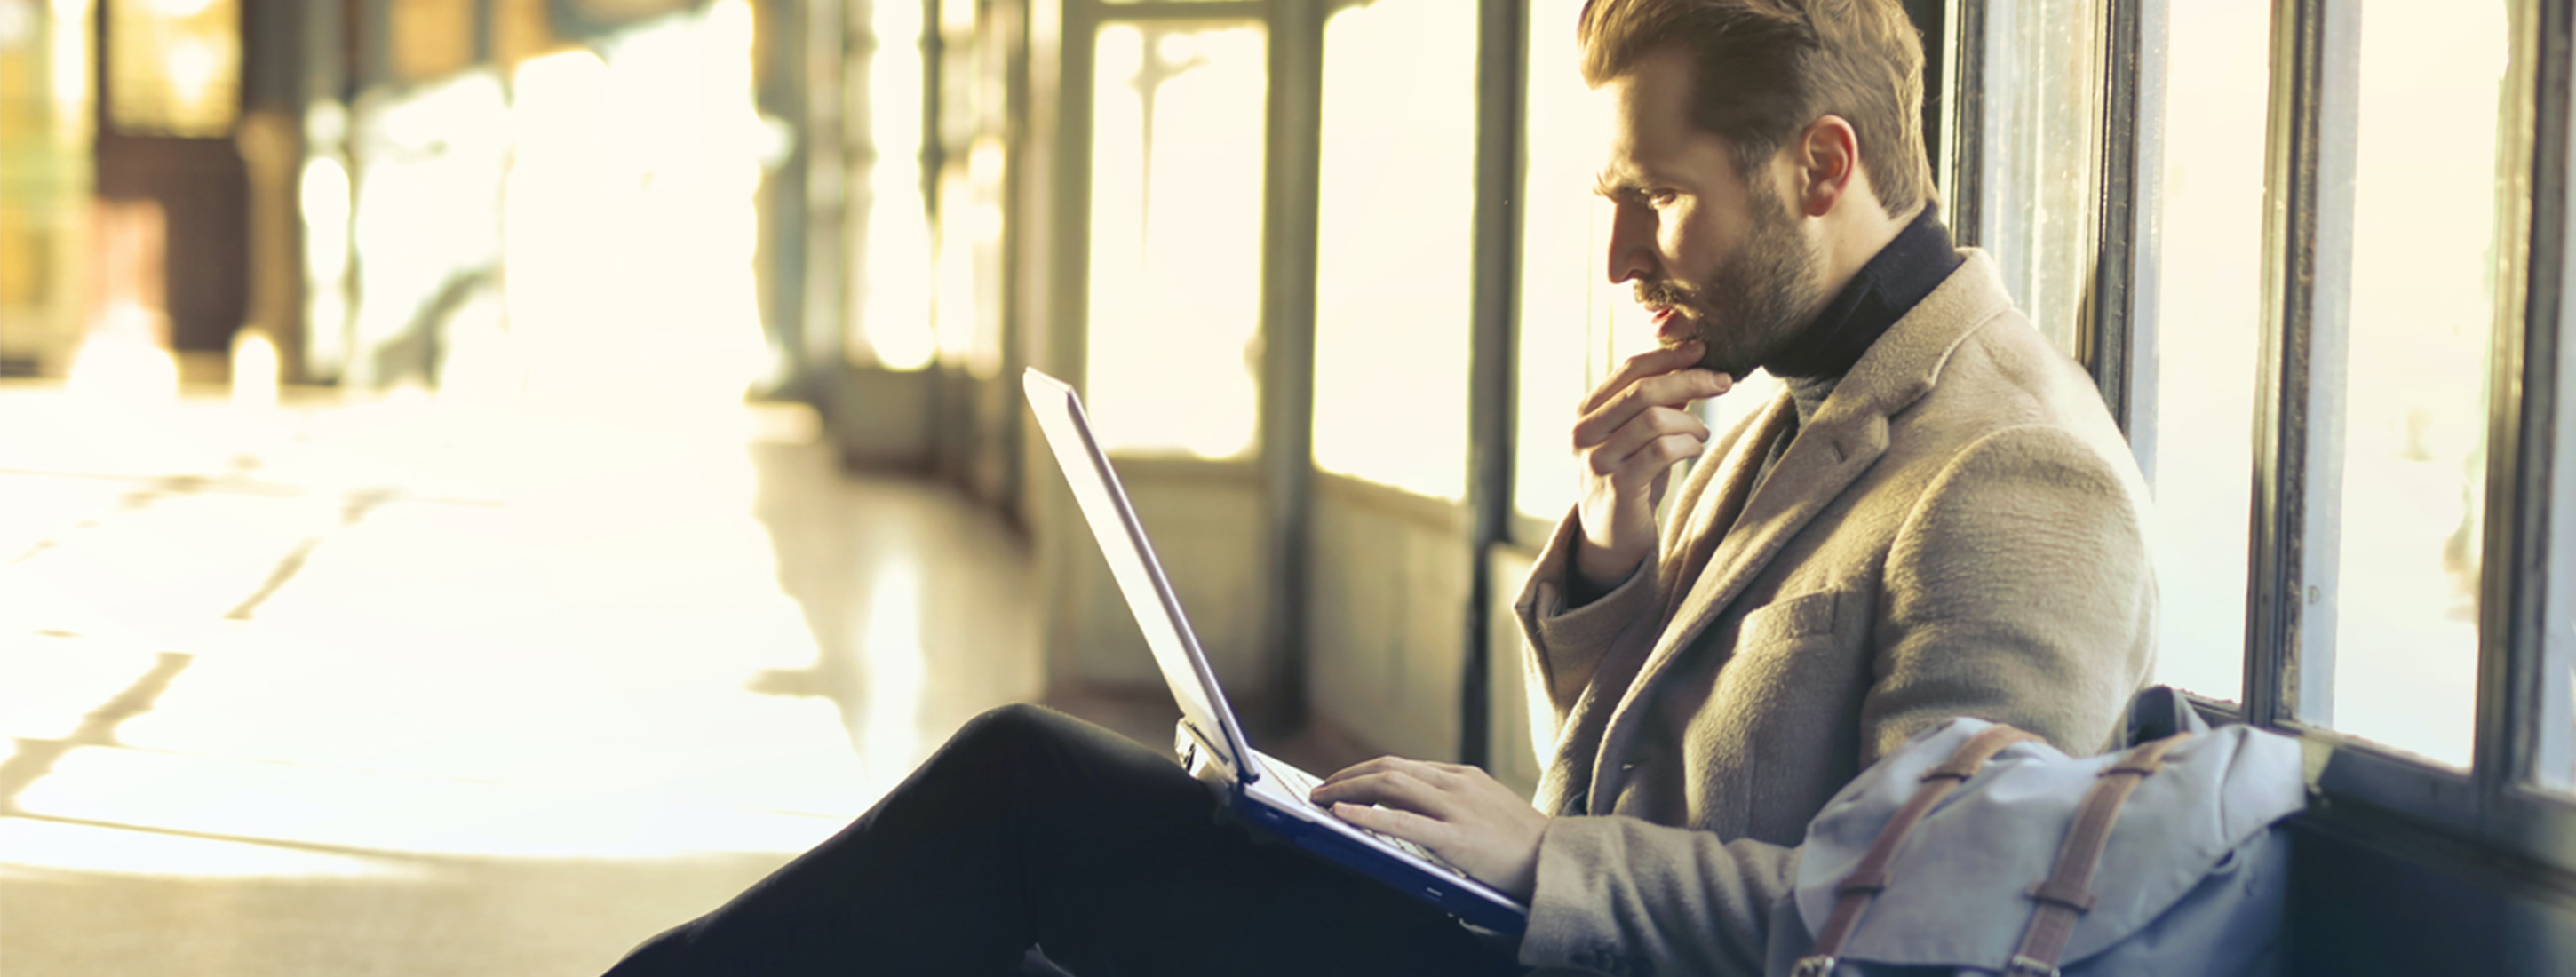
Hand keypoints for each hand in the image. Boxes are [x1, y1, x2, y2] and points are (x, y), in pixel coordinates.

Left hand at [1309, 756, 1550, 900]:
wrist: (1560, 863)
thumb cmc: (1522, 844)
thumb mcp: (1486, 808)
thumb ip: (1450, 803)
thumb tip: (1404, 808)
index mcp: (1464, 776)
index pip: (1402, 765)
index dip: (1365, 772)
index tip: (1341, 782)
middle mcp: (1457, 784)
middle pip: (1390, 768)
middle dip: (1348, 776)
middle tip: (1319, 789)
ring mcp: (1458, 809)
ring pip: (1391, 784)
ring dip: (1348, 789)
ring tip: (1321, 799)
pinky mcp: (1457, 838)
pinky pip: (1402, 822)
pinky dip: (1366, 816)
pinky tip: (1342, 815)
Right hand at [1572, 342, 1732, 591]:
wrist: (1610, 537)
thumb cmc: (1630, 478)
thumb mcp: (1637, 435)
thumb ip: (1657, 401)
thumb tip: (1694, 361)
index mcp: (1587, 412)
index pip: (1630, 369)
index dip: (1670, 356)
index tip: (1703, 348)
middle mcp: (1584, 433)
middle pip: (1643, 390)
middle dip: (1690, 380)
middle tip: (1724, 381)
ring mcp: (1598, 460)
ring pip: (1655, 420)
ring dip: (1691, 422)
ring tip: (1700, 433)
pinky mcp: (1618, 487)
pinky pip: (1662, 451)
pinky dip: (1688, 444)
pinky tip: (1694, 449)